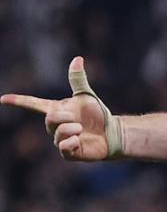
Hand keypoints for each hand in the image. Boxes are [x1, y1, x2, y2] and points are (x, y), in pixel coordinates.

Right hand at [1, 56, 122, 160]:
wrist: (111, 132)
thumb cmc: (96, 114)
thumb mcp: (86, 95)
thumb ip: (78, 80)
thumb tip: (77, 58)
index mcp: (57, 110)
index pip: (34, 104)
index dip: (19, 101)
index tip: (3, 99)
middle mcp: (55, 126)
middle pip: (49, 118)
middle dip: (66, 116)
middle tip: (78, 118)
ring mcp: (60, 140)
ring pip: (58, 133)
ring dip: (74, 128)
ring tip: (82, 129)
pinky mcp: (68, 152)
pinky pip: (64, 147)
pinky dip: (73, 142)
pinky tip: (80, 140)